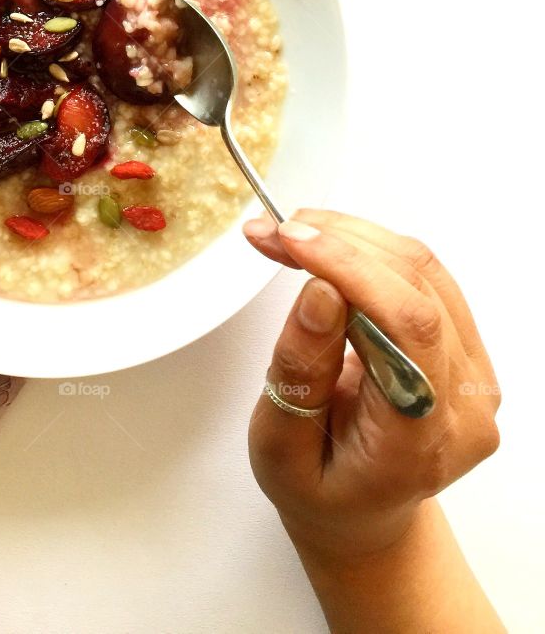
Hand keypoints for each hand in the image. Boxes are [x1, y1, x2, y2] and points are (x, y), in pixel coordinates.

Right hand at [243, 209, 500, 563]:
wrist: (361, 512)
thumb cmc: (318, 488)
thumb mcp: (280, 447)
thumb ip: (299, 373)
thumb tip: (320, 292)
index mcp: (421, 440)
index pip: (408, 329)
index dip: (351, 269)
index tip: (291, 241)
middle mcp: (465, 404)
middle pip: (418, 289)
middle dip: (340, 244)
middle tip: (272, 233)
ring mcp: (474, 375)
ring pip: (423, 271)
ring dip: (352, 238)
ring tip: (289, 235)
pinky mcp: (464, 348)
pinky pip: (423, 278)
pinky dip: (368, 250)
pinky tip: (324, 246)